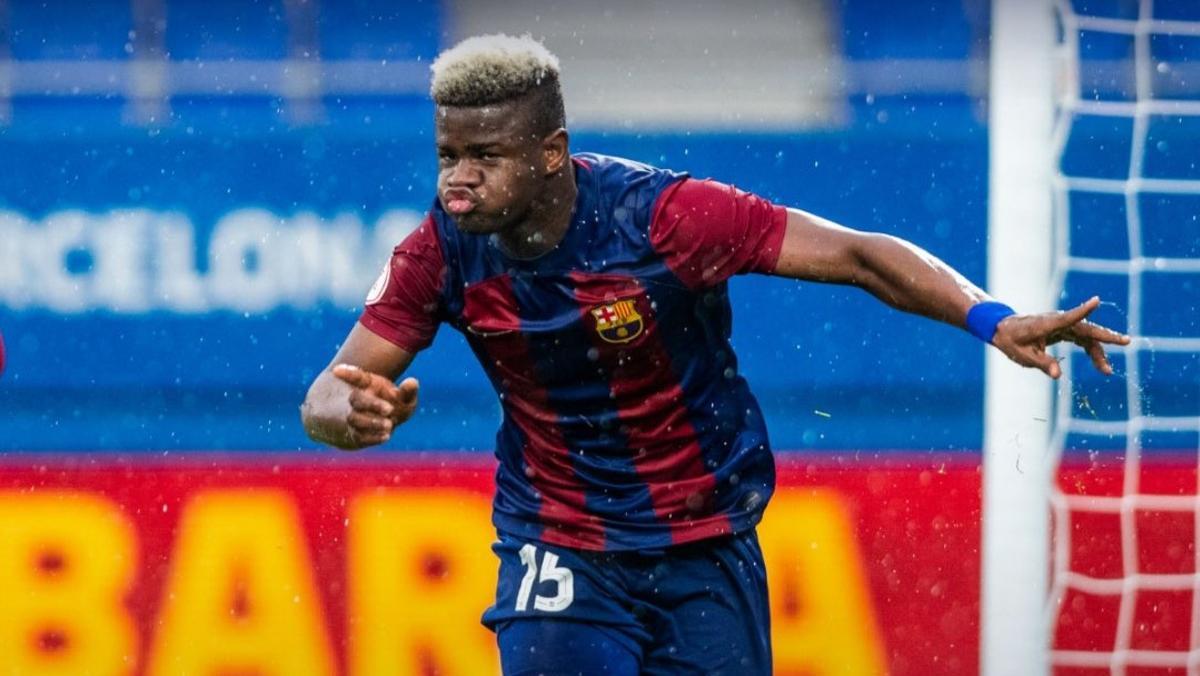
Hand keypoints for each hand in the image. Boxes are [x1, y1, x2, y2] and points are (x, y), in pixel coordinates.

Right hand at [331, 363, 418, 447]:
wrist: (384, 424)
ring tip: (389, 425)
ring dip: (372, 422)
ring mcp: (354, 417)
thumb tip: (412, 383)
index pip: (357, 377)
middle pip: (356, 399)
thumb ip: (408, 391)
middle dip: (373, 404)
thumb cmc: (394, 404)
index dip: (348, 373)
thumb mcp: (403, 396)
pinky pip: (360, 436)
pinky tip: (386, 436)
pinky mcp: (356, 434)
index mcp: (366, 385)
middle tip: (390, 409)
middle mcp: (357, 400)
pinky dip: (373, 437)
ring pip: (355, 419)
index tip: (338, 371)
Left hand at [991, 296, 1130, 378]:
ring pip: (1087, 336)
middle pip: (1086, 328)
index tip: (1096, 301)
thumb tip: (1057, 376)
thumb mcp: (1024, 356)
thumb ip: (1042, 364)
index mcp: (1047, 324)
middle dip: (1106, 336)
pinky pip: (1082, 339)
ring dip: (1098, 352)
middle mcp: (1058, 321)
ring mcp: (1062, 325)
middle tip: (1126, 341)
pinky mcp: (1063, 329)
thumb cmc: (1012, 341)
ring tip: (1106, 371)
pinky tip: (1099, 364)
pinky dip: (1091, 350)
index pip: (1067, 317)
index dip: (1082, 310)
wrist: (1003, 329)